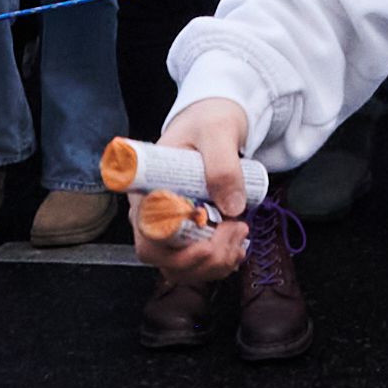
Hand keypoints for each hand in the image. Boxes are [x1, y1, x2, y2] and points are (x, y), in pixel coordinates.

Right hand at [133, 99, 258, 282]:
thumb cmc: (208, 120)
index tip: (207, 244)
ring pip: (182, 267)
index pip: (147, 235)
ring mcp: (169, 227)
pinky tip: (238, 246)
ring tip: (241, 232)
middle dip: (204, 258)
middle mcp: (151, 213)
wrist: (218, 122)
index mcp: (146, 188)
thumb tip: (231, 207)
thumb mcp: (217, 132)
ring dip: (216, 263)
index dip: (174, 249)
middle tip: (237, 230)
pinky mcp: (188, 235)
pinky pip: (197, 264)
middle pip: (164, 258)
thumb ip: (222, 164)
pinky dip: (220, 264)